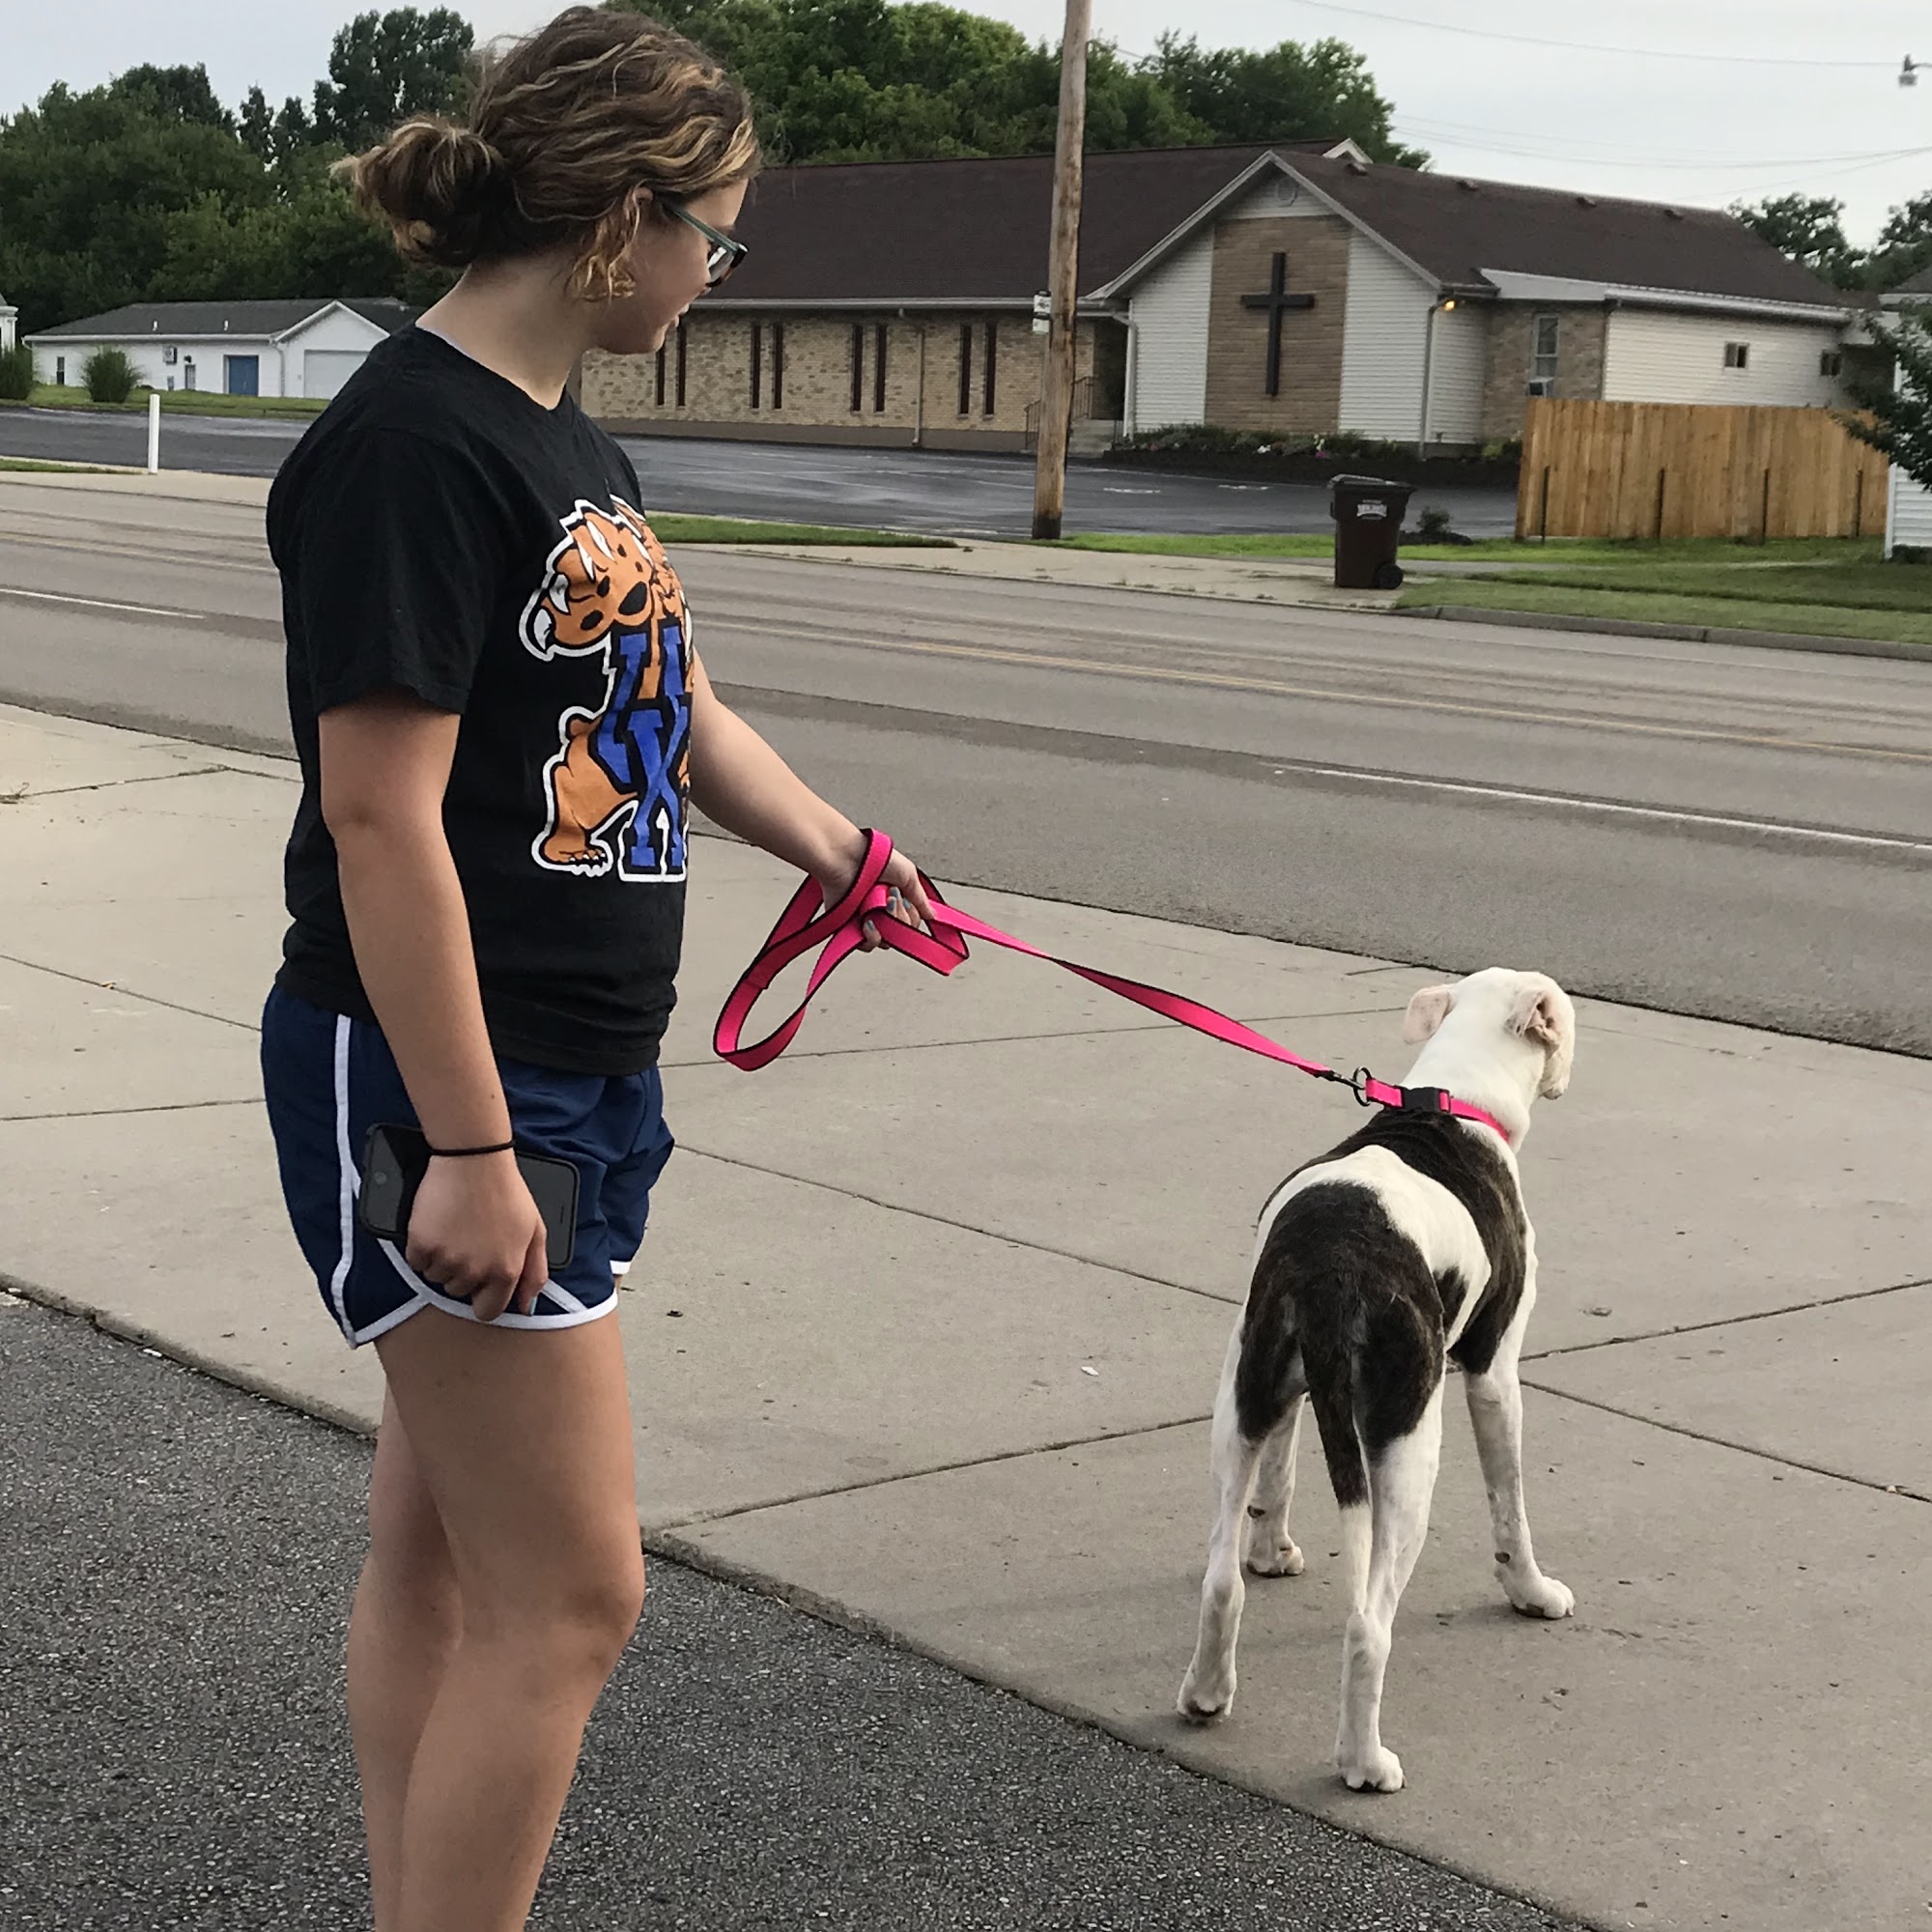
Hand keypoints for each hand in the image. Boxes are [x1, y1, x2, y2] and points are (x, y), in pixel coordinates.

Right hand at [404, 1152, 549, 1321]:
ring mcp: (447, 1259)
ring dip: (442, 1258)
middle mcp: (476, 1271)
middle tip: (470, 1238)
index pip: (488, 1310)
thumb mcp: (535, 1231)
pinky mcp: (422, 1245)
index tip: (479, 1284)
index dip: (483, 1298)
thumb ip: (535, 1272)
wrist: (475, 1160)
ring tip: (455, 1228)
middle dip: (463, 1270)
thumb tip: (526, 1305)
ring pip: (436, 1276)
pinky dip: (422, 1247)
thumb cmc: (507, 1191)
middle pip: (459, 1291)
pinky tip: (437, 1225)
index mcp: (506, 1270)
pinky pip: (416, 1261)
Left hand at [814, 838, 934, 951]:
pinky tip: (868, 922)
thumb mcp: (907, 875)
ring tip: (878, 909)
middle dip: (899, 918)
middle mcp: (879, 911)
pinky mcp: (847, 927)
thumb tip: (931, 915)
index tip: (905, 900)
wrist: (847, 858)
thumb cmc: (874, 859)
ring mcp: (863, 920)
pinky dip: (871, 936)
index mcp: (893, 898)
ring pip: (884, 941)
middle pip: (899, 934)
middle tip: (891, 899)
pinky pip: (865, 944)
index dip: (911, 917)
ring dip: (886, 927)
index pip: (910, 923)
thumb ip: (920, 899)